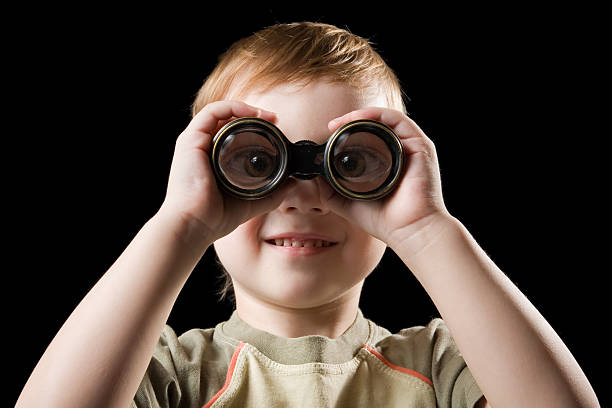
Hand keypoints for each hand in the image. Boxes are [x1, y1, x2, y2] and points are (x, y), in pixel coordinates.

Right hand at [159, 100, 292, 244]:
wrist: (194, 224)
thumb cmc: (214, 218)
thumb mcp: (249, 202)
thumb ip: (271, 194)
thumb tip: (292, 183)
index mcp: (211, 161)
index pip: (230, 135)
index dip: (251, 127)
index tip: (273, 129)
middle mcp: (201, 149)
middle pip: (226, 122)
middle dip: (251, 116)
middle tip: (273, 120)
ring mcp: (195, 143)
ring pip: (220, 113)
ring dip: (245, 108)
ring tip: (266, 115)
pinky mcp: (191, 140)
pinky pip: (212, 112)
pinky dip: (232, 107)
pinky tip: (250, 112)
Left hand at [323, 107, 450, 247]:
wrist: (409, 231)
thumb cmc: (386, 221)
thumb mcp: (349, 203)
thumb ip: (331, 191)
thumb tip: (313, 176)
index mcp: (390, 162)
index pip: (370, 137)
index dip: (350, 130)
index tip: (330, 132)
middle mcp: (402, 151)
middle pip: (377, 125)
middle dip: (353, 120)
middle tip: (332, 126)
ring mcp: (412, 147)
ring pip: (385, 119)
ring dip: (362, 115)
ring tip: (341, 122)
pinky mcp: (420, 146)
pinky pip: (397, 120)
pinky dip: (376, 115)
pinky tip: (358, 119)